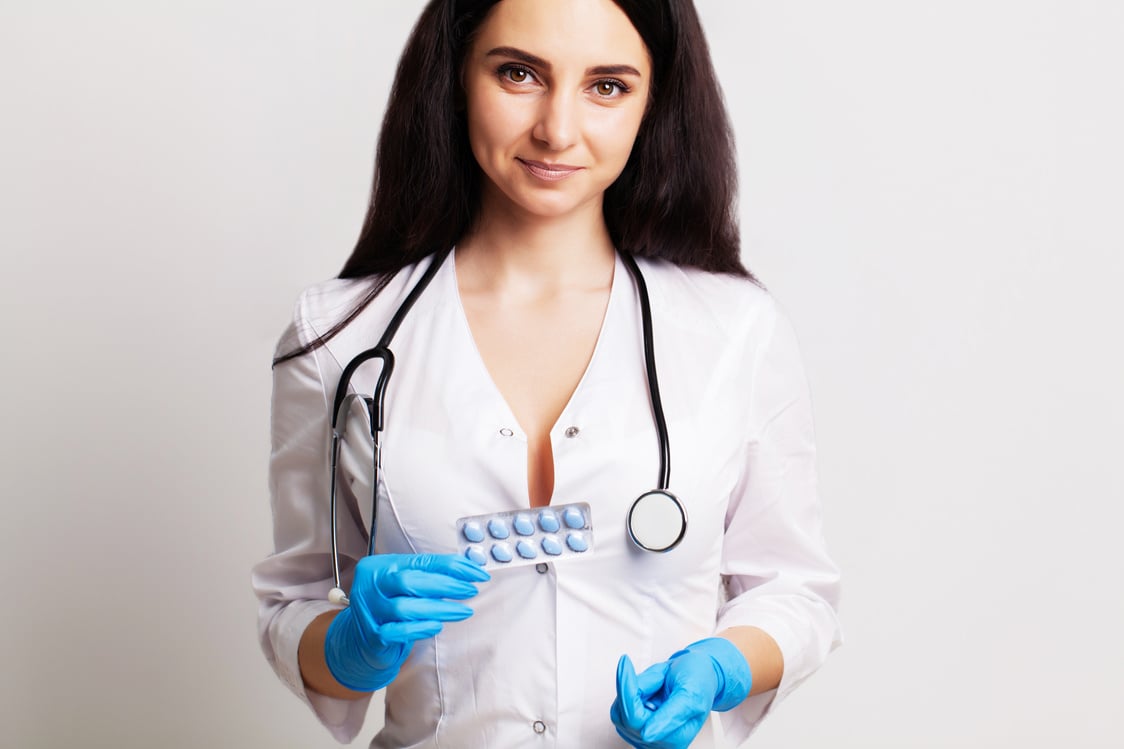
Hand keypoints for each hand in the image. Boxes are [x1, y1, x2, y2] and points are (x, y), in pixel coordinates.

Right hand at [324, 553, 489, 690]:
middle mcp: (370, 586)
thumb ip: (431, 574)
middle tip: (470, 590)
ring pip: (404, 608)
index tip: (477, 573)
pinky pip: (397, 632)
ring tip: (462, 611)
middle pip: (408, 581)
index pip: (420, 562)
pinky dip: (420, 628)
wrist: (362, 641)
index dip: (452, 566)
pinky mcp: (371, 636)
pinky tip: (437, 627)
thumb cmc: (392, 607)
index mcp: (380, 566)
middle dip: (445, 585)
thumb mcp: (406, 585)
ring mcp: (368, 612)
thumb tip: (469, 568)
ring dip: (438, 609)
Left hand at [610, 638, 751, 748]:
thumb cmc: (698, 680)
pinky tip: (651, 689)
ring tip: (660, 682)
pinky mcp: (633, 726)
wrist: (698, 672)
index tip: (625, 662)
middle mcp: (658, 741)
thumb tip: (647, 735)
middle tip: (659, 675)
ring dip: (637, 688)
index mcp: (676, 738)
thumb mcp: (689, 693)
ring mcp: (643, 735)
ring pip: (621, 709)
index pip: (636, 719)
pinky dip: (632, 690)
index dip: (628, 689)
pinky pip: (620, 706)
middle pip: (626, 715)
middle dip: (640, 686)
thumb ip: (671, 715)